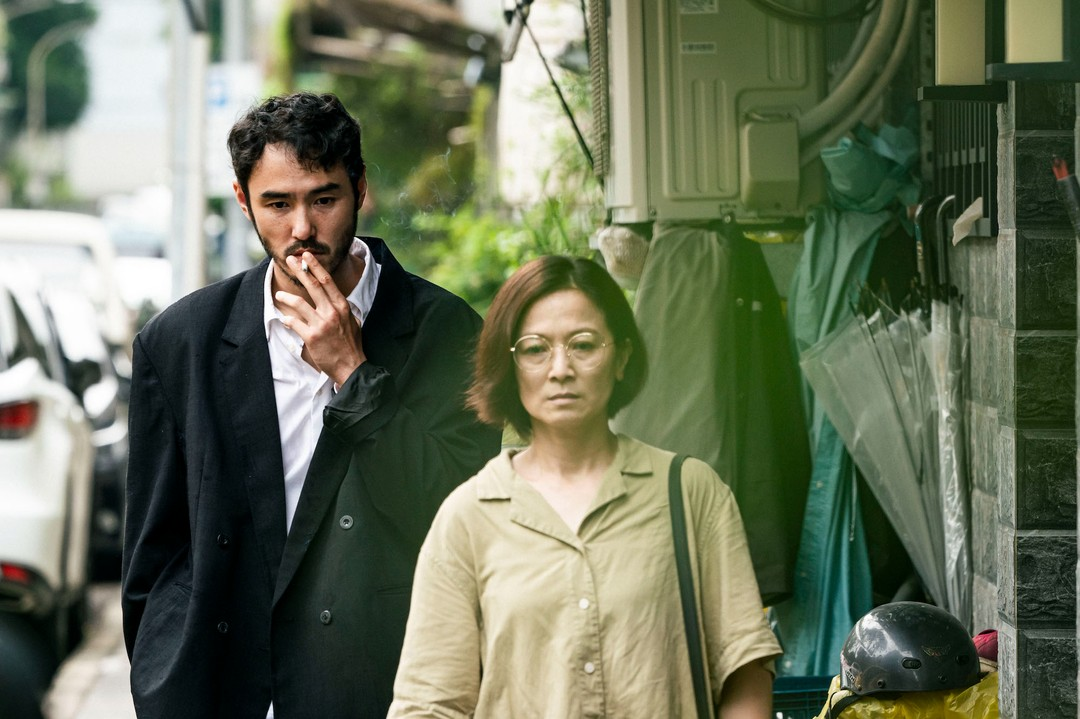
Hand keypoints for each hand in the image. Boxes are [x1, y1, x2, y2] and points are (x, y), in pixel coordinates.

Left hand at [275, 251, 365, 385]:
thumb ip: (343, 310)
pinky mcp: (311, 336)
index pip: (327, 281)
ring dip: (286, 297)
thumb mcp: (352, 322)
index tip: (307, 256)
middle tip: (290, 260)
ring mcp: (321, 324)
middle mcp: (332, 312)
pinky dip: (288, 320)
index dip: (315, 267)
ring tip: (279, 294)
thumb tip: (336, 301)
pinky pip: (294, 323)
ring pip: (298, 303)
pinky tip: (285, 319)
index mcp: (342, 306)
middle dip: (300, 270)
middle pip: (313, 285)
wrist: (351, 366)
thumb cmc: (351, 345)